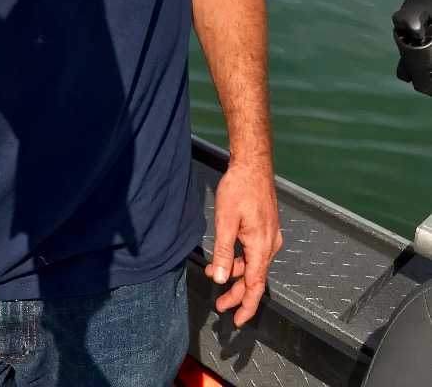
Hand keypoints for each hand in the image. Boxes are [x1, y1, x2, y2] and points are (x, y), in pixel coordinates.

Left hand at [205, 158, 281, 326]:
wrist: (252, 164)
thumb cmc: (239, 188)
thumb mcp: (225, 220)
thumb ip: (223, 251)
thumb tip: (220, 278)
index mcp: (261, 246)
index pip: (255, 285)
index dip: (246, 305)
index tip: (238, 321)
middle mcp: (270, 244)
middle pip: (254, 277)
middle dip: (236, 292)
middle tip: (220, 304)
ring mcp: (269, 235)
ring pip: (253, 264)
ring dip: (235, 272)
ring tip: (214, 274)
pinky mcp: (265, 227)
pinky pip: (254, 251)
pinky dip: (239, 258)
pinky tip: (225, 256)